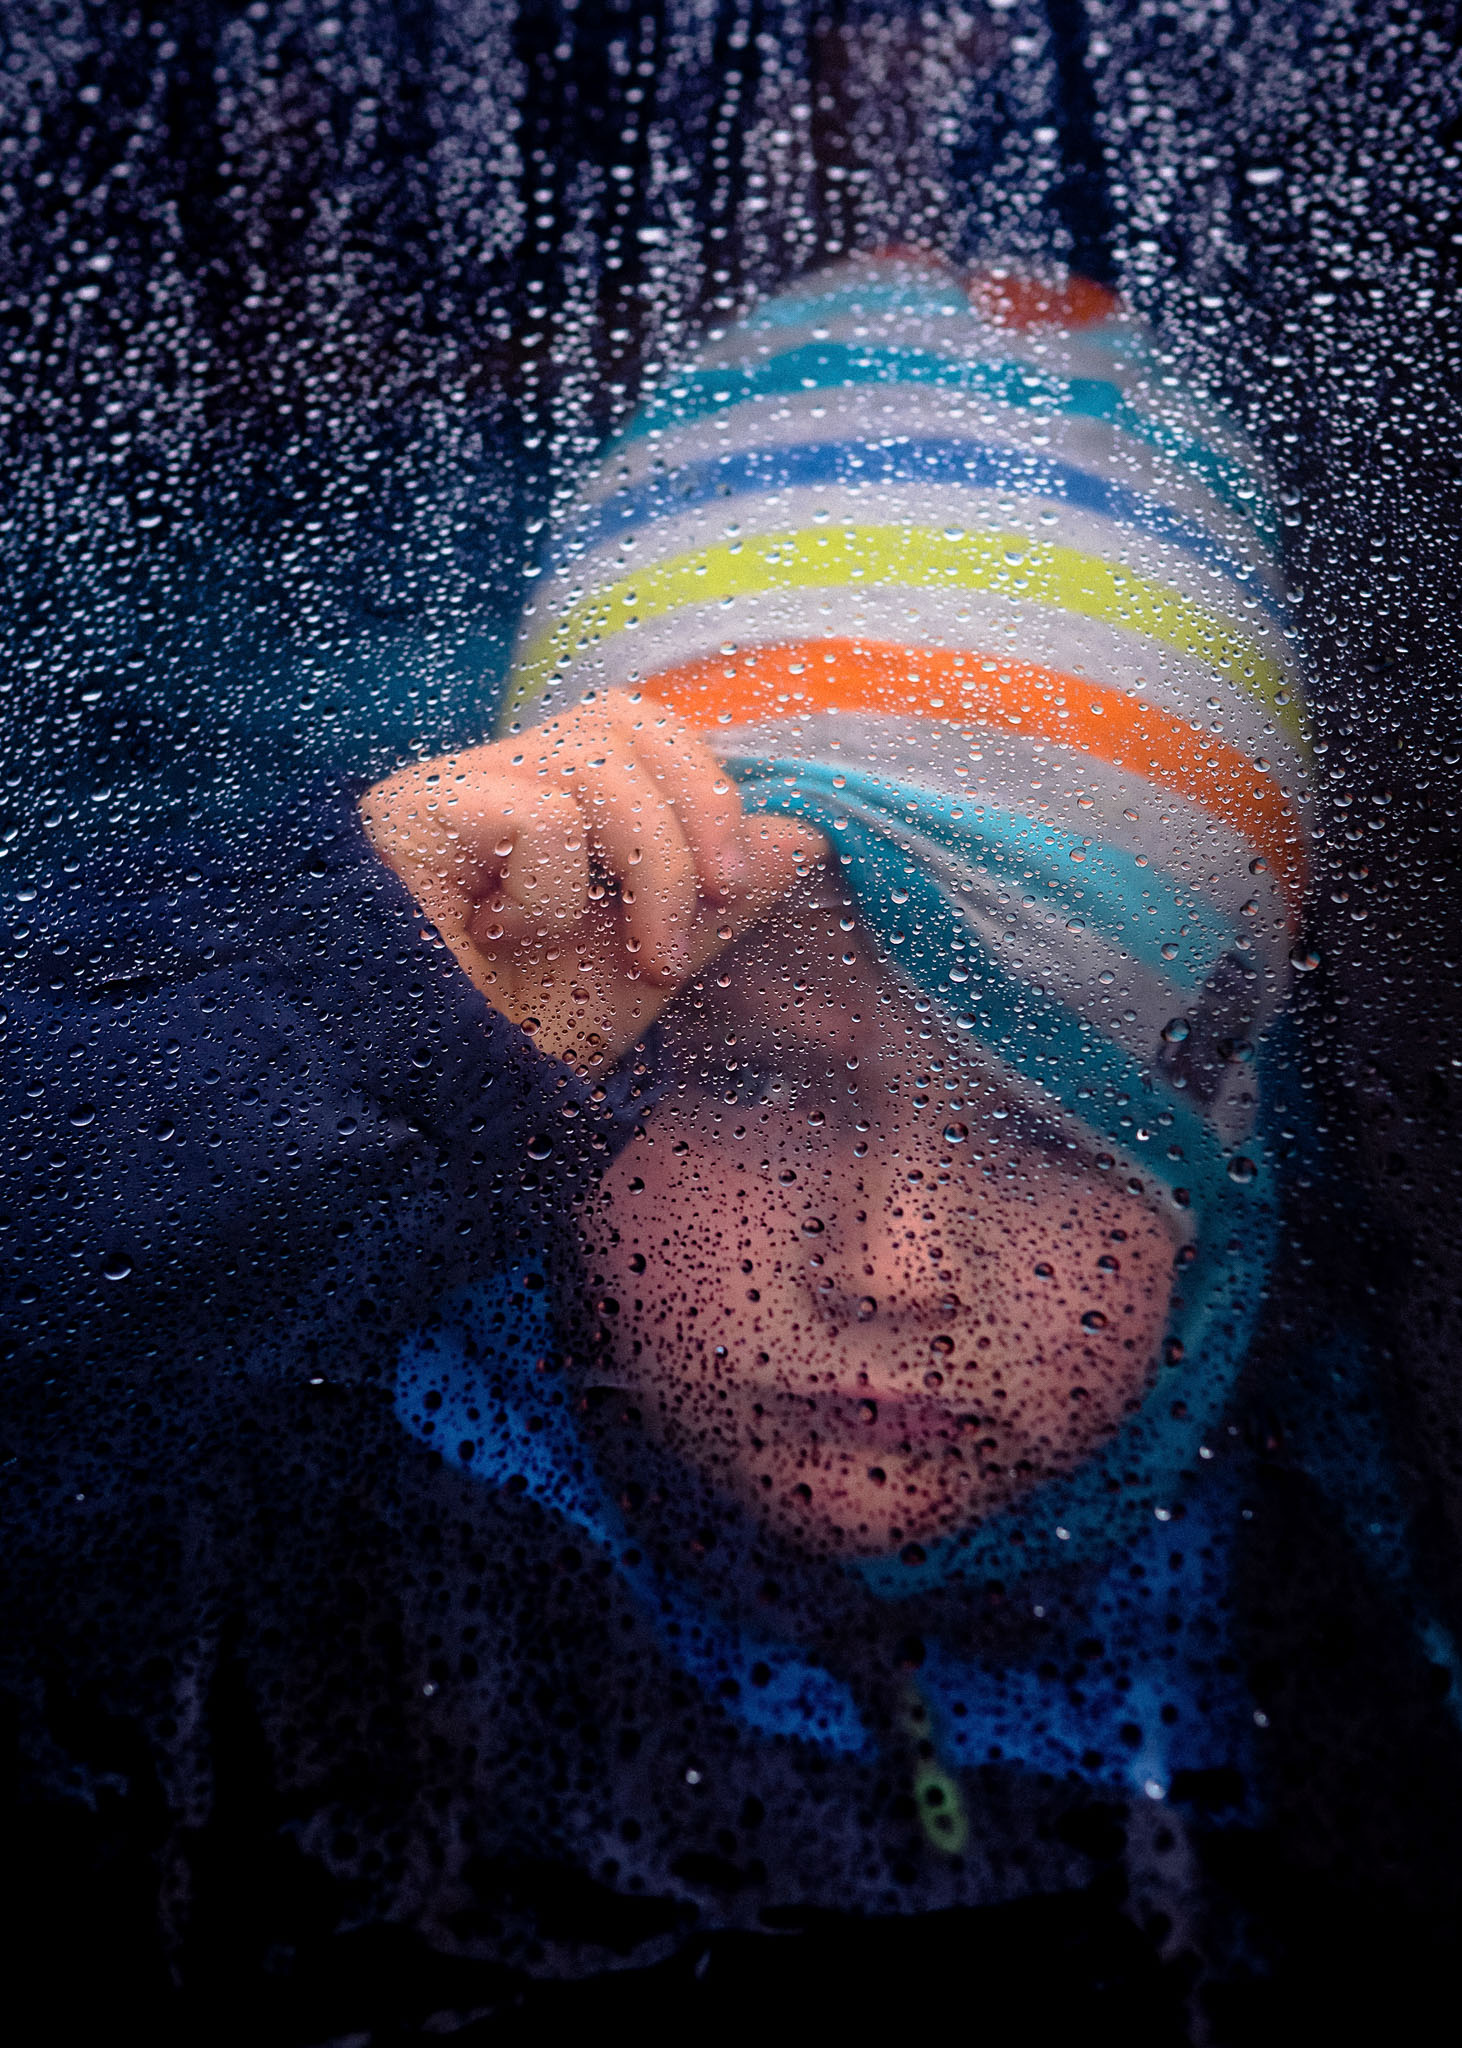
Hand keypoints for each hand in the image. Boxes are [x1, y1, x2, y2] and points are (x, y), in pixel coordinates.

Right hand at [360, 691, 826, 1071]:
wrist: (404, 1114)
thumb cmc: (500, 1053)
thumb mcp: (632, 979)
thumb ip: (708, 909)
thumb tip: (800, 836)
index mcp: (540, 813)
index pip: (637, 730)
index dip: (704, 786)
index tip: (737, 884)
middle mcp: (493, 788)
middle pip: (623, 717)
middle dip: (698, 807)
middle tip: (714, 901)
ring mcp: (449, 795)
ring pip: (597, 758)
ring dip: (653, 869)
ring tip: (634, 957)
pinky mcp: (412, 814)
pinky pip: (540, 814)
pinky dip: (557, 895)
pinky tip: (505, 941)